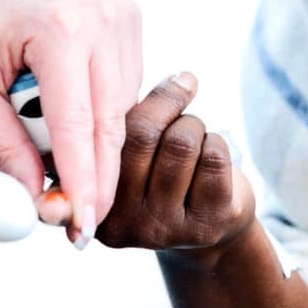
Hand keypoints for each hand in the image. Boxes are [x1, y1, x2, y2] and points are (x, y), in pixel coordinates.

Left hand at [0, 0, 142, 246]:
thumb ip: (2, 147)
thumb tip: (38, 198)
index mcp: (60, 30)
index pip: (79, 127)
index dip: (81, 185)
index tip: (82, 227)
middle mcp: (104, 22)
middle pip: (111, 128)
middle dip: (92, 180)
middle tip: (70, 218)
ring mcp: (122, 21)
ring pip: (119, 117)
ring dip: (86, 147)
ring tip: (37, 135)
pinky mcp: (127, 26)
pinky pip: (120, 96)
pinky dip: (93, 121)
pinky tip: (59, 115)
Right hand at [92, 72, 254, 262]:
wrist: (207, 227)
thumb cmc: (161, 174)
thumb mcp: (129, 151)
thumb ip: (127, 122)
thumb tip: (181, 79)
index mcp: (90, 199)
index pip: (104, 136)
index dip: (133, 102)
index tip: (160, 77)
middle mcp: (120, 221)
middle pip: (144, 135)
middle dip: (170, 108)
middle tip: (181, 106)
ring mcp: (161, 229)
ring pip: (181, 143)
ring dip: (194, 127)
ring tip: (194, 137)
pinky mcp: (203, 228)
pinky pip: (213, 159)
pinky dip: (217, 143)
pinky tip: (211, 156)